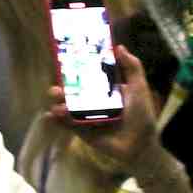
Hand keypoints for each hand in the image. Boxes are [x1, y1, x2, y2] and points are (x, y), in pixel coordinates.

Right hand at [52, 46, 161, 176]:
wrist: (141, 145)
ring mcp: (86, 117)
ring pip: (67, 107)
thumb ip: (132, 67)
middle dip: (62, 88)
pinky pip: (67, 124)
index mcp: (104, 90)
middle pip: (72, 92)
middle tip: (57, 87)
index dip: (75, 70)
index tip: (65, 62)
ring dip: (58, 103)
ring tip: (57, 102)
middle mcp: (92, 101)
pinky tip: (51, 115)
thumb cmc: (141, 116)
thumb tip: (119, 46)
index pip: (86, 77)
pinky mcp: (82, 132)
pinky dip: (57, 120)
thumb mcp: (139, 88)